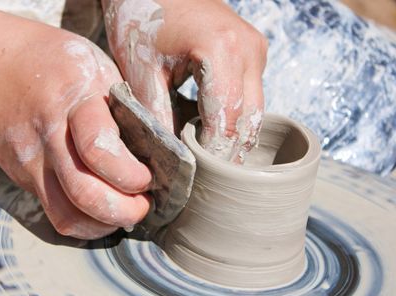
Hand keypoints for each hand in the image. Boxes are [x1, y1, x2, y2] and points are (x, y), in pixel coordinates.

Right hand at [0, 2, 150, 238]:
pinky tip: (99, 208)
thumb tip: (163, 145)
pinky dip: (83, 220)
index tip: (147, 176)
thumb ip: (126, 104)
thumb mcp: (95, 63)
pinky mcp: (19, 175)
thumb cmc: (48, 57)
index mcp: (73, 98)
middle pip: (85, 195)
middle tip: (143, 204)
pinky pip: (53, 211)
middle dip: (125, 211)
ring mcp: (29, 160)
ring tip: (124, 210)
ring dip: (103, 224)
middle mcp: (47, 135)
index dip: (131, 175)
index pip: (100, 150)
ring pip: (66, 216)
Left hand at [102, 0, 267, 161]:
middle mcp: (249, 49)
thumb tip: (171, 157)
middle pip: (248, 120)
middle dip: (227, 152)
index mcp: (222, 50)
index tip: (198, 177)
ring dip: (233, 137)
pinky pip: (250, 96)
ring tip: (210, 164)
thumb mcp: (140, 70)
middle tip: (206, 180)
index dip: (213, 153)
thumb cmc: (142, 16)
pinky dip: (234, 119)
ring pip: (254, 111)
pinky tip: (214, 135)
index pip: (226, 120)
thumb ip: (155, 115)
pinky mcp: (253, 52)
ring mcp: (255, 49)